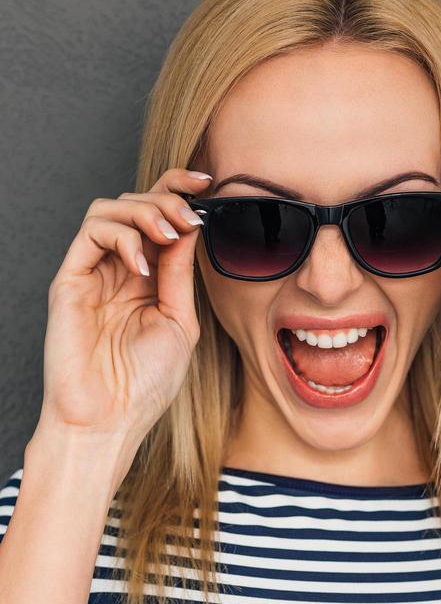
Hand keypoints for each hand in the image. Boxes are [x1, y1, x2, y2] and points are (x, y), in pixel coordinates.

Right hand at [34, 168, 210, 473]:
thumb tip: (190, 225)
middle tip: (188, 217)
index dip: (179, 191)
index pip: (160, 220)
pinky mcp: (71, 280)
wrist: (109, 421)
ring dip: (145, 211)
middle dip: (167, 200)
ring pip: (111, 209)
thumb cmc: (145, 384)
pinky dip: (121, 237)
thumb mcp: (179, 320)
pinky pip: (91, 233)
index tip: (207, 183)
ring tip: (167, 234)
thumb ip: (180, 272)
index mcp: (149, 279)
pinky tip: (142, 266)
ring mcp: (94, 273)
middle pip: (137, 205)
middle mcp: (120, 270)